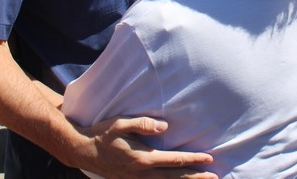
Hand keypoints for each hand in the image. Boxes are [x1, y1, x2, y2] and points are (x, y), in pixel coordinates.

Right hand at [77, 116, 216, 178]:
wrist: (83, 150)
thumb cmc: (103, 133)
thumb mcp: (121, 123)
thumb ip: (143, 124)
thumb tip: (164, 127)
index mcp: (142, 158)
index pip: (174, 160)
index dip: (193, 160)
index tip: (209, 159)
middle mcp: (141, 173)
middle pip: (174, 177)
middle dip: (195, 177)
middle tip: (214, 177)